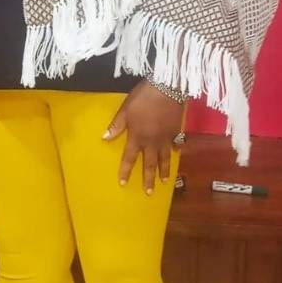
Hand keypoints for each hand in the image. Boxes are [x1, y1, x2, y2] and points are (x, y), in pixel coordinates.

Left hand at [102, 79, 184, 194]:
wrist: (167, 89)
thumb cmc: (142, 98)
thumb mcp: (125, 110)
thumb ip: (116, 125)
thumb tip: (104, 138)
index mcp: (137, 137)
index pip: (129, 158)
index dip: (126, 171)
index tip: (123, 183)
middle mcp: (152, 142)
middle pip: (149, 164)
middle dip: (148, 179)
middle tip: (149, 193)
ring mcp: (166, 138)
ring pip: (165, 158)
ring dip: (164, 170)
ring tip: (165, 181)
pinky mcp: (176, 131)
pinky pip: (176, 144)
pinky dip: (176, 150)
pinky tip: (177, 153)